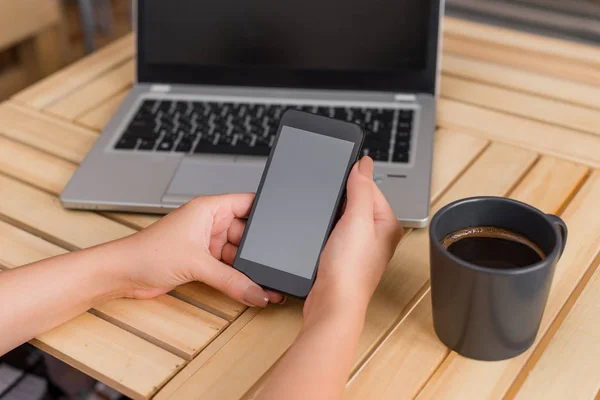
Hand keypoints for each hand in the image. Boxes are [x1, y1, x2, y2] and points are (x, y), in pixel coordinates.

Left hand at [115, 194, 283, 306]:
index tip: (286, 224)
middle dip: (260, 249)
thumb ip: (232, 280)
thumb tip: (258, 292)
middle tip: (276, 263)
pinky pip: (228, 269)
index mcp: (209, 208)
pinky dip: (238, 278)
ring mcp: (207, 243)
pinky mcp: (202, 261)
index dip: (267, 211)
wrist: (123, 274)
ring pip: (239, 254)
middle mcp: (210, 223)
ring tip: (266, 280)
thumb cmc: (148, 252)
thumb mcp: (197, 264)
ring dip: (249, 268)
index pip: (248, 203)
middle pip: (247, 233)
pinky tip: (250, 287)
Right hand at [304, 157, 403, 320]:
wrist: (332, 303)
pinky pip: (336, 230)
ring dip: (333, 214)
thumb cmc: (349, 270)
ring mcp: (361, 246)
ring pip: (344, 216)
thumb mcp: (357, 220)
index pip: (370, 187)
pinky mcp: (345, 255)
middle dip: (341, 199)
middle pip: (357, 200)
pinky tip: (323, 236)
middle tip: (331, 210)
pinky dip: (327, 228)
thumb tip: (364, 163)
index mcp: (388, 223)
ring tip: (328, 227)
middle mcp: (378, 234)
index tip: (337, 180)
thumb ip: (361, 189)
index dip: (352, 181)